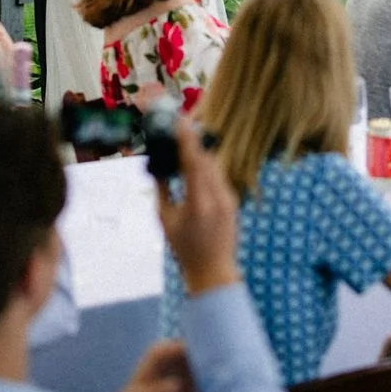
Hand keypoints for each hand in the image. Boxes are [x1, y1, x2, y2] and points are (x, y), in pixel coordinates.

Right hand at [154, 115, 241, 295]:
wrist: (212, 269)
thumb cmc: (183, 248)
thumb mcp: (165, 220)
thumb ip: (162, 189)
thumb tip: (157, 165)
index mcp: (199, 203)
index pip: (194, 164)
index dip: (187, 140)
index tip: (180, 122)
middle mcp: (218, 198)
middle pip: (206, 159)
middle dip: (193, 141)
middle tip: (178, 125)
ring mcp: (229, 198)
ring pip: (214, 166)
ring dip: (199, 153)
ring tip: (184, 140)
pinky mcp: (233, 200)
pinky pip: (218, 176)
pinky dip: (206, 167)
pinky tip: (194, 162)